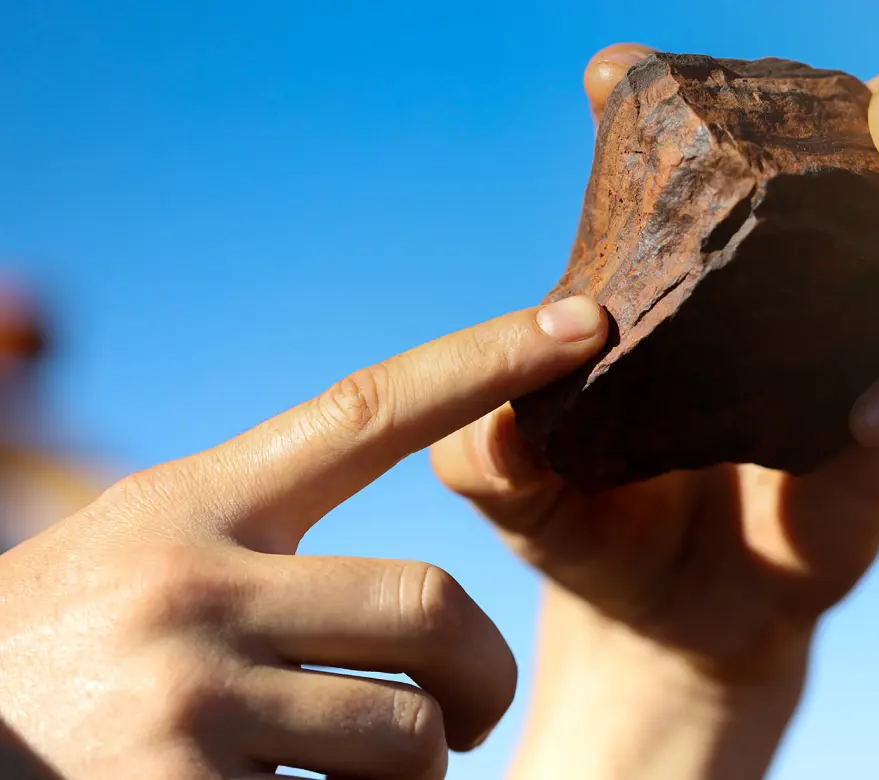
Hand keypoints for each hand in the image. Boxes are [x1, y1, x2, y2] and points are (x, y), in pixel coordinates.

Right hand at [0, 297, 608, 778]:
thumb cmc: (45, 654)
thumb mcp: (138, 555)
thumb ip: (260, 543)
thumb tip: (419, 598)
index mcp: (195, 505)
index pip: (370, 407)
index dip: (488, 358)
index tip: (586, 323)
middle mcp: (195, 586)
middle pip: (434, 605)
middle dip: (482, 673)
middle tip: (471, 709)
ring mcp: (190, 699)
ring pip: (412, 735)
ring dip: (414, 768)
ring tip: (347, 773)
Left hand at [432, 44, 878, 777]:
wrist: (657, 618)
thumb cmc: (583, 528)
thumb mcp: (514, 486)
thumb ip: (486, 449)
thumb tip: (505, 405)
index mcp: (682, 264)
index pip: (703, 140)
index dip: (673, 87)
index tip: (611, 78)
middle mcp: (779, 277)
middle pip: (874, 147)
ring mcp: (847, 337)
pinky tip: (865, 420)